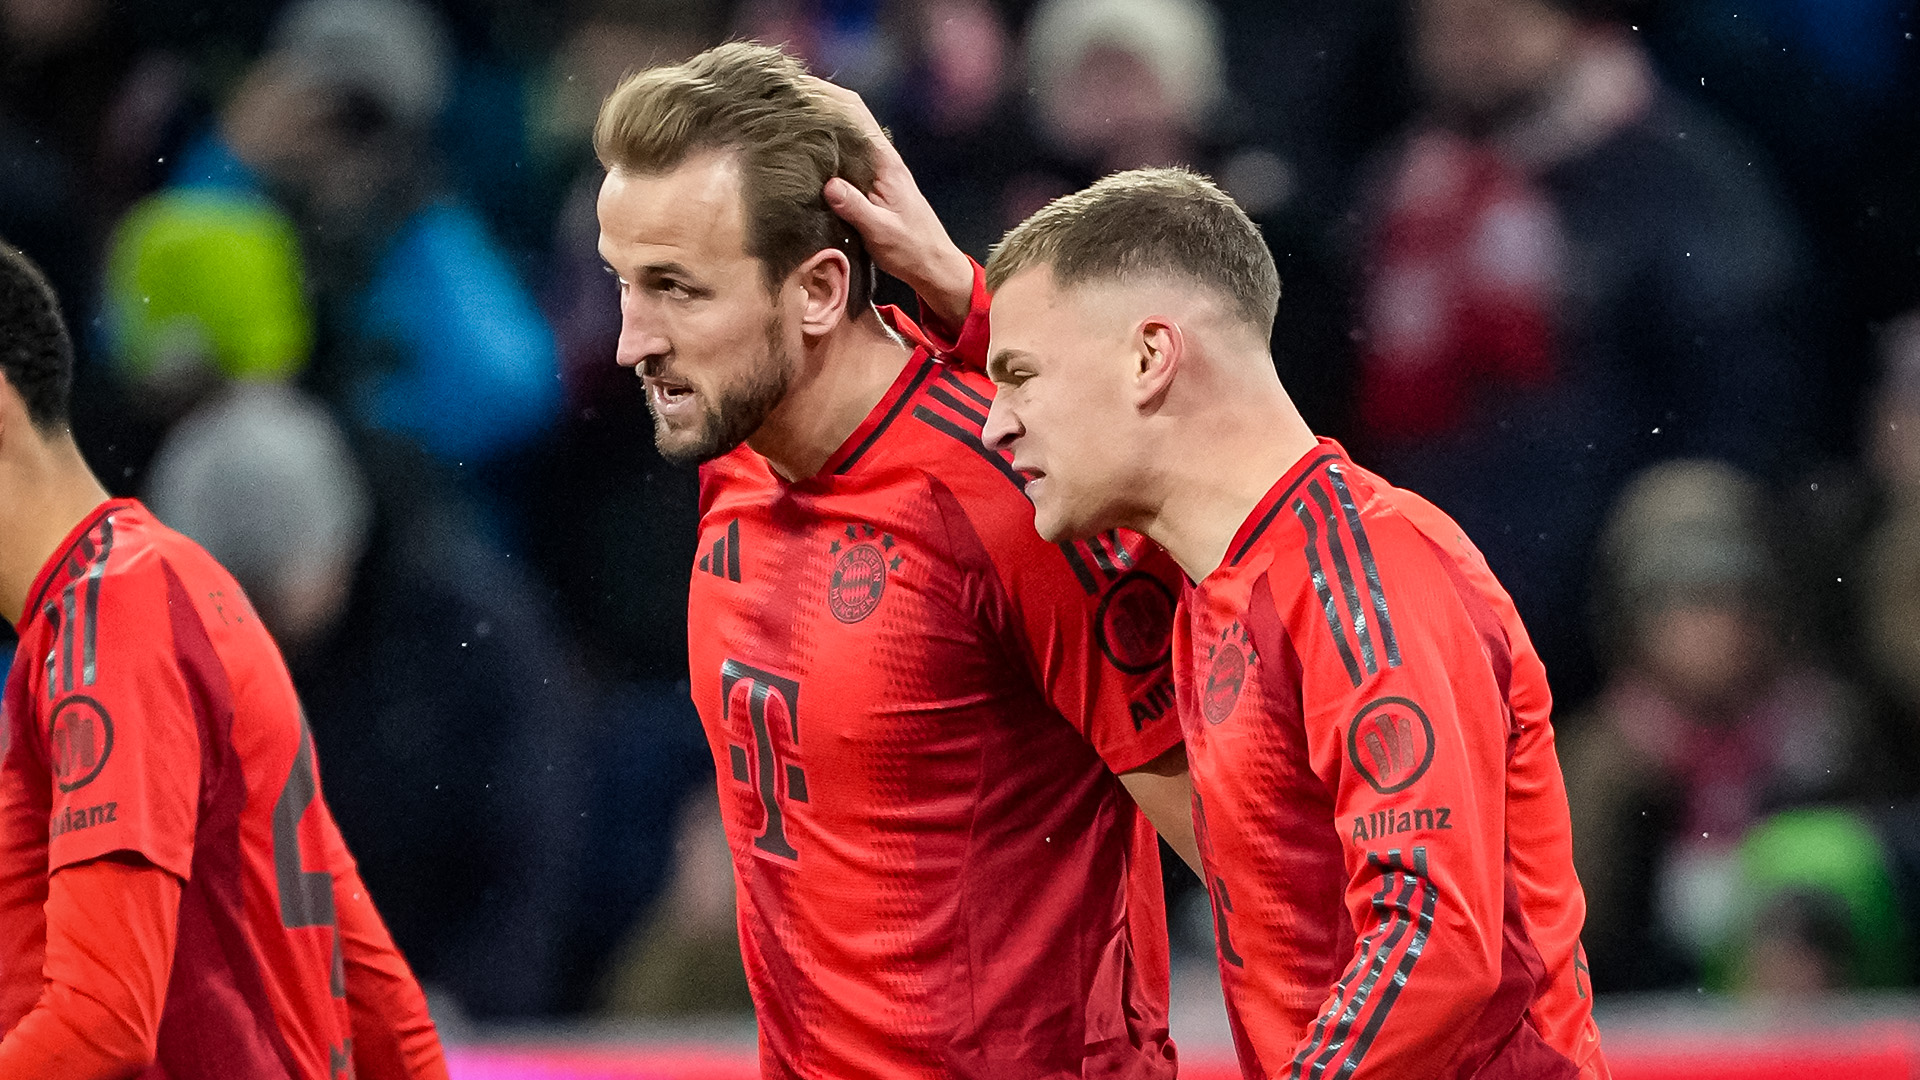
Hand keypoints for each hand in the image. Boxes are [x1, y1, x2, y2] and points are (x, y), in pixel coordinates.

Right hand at [807, 76, 974, 327]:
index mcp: (885, 162)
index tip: (800, 89)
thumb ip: (856, 208)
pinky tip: (802, 153)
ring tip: (784, 119)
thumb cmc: (912, 249)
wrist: (933, 265)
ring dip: (818, 126)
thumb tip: (829, 185)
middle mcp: (880, 159)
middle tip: (782, 100)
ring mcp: (874, 171)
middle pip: (846, 118)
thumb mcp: (881, 232)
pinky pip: (843, 159)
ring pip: (843, 137)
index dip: (829, 97)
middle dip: (817, 105)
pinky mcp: (869, 186)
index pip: (856, 115)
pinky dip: (823, 150)